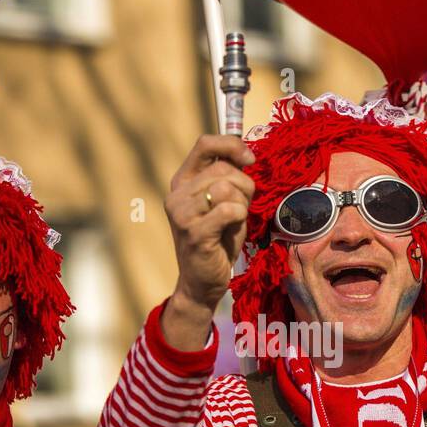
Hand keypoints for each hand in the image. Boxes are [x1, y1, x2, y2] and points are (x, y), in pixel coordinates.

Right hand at [161, 135, 255, 349]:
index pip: (205, 144)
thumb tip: (246, 153)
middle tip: (241, 208)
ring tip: (234, 221)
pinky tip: (232, 230)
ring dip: (242, 204)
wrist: (202, 282)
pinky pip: (228, 210)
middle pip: (223, 168)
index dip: (232, 145)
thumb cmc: (218, 241)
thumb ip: (229, 178)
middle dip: (244, 186)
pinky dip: (239, 217)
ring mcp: (182, 213)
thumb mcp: (223, 203)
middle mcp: (176, 194)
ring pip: (227, 187)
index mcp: (182, 181)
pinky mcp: (194, 232)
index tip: (250, 160)